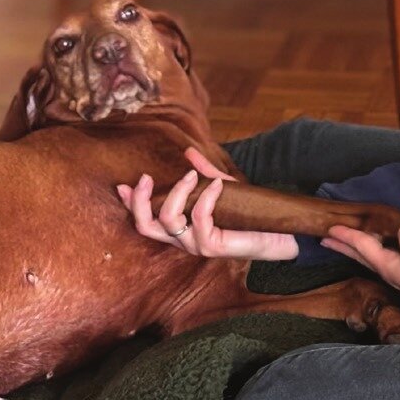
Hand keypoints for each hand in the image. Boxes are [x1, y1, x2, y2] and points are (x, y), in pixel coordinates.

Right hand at [116, 146, 298, 260]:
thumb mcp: (223, 188)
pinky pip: (199, 218)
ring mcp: (195, 245)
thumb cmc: (248, 216)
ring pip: (167, 220)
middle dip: (140, 200)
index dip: (131, 203)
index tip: (122, 184)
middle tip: (145, 178)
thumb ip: (205, 173)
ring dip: (177, 192)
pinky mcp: (212, 247)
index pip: (146, 220)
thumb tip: (188, 152)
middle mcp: (183, 239)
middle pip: (145, 225)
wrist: (277, 235)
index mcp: (180, 228)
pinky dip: (206, 197)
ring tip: (192, 175)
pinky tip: (218, 184)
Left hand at [322, 216, 399, 315]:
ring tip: (353, 242)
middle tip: (327, 240)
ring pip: (377, 257)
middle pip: (363, 255)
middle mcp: (392, 271)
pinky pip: (397, 256)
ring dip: (362, 248)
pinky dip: (387, 248)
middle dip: (345, 247)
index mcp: (386, 266)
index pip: (361, 247)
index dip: (346, 236)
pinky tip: (391, 247)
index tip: (328, 230)